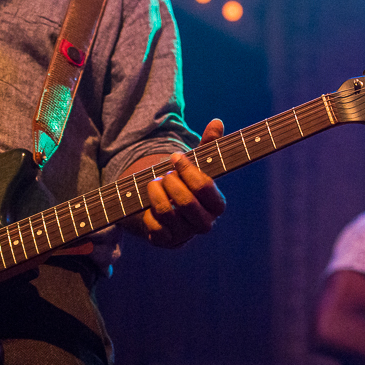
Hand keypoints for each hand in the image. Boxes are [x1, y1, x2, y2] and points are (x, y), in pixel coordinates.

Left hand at [143, 119, 226, 247]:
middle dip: (171, 182)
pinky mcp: (165, 242)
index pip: (205, 188)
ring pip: (167, 212)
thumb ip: (208, 146)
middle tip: (164, 174)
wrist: (165, 210)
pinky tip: (148, 205)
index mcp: (216, 204)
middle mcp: (204, 223)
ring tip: (152, 183)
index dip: (188, 171)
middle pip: (187, 202)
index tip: (176, 157)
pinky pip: (154, 228)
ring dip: (155, 193)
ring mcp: (185, 235)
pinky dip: (147, 212)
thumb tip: (217, 122)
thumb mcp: (195, 166)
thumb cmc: (184, 184)